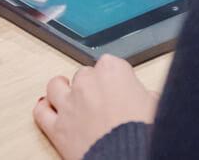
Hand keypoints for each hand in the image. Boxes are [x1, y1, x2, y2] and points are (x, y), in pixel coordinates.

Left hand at [33, 55, 158, 159]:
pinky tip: (50, 110)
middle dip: (91, 85)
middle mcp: (87, 83)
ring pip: (56, 86)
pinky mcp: (57, 128)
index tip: (119, 87)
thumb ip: (145, 95)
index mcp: (112, 72)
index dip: (115, 77)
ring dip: (62, 90)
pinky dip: (44, 110)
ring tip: (70, 97)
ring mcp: (69, 104)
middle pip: (84, 74)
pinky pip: (41, 112)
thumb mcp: (157, 107)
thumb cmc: (144, 134)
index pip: (110, 63)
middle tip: (102, 101)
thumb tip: (145, 99)